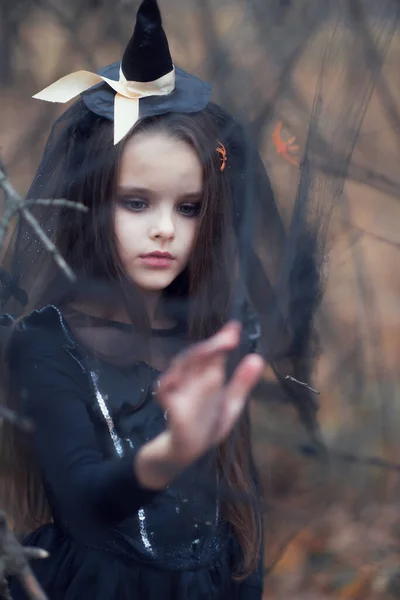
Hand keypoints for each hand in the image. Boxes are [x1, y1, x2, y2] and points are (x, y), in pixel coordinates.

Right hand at [135, 321, 263, 489]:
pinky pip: (164, 393)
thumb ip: (242, 383)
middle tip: (229, 338)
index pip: (216, 354)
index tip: (235, 326)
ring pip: (181, 368)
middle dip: (212, 346)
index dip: (224, 339)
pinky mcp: (171, 409)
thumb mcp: (230, 404)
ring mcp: (180, 392)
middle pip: (198, 356)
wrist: (185, 452)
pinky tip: (174, 378)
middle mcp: (193, 380)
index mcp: (209, 377)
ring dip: (195, 358)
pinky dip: (167, 385)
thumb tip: (257, 358)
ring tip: (212, 349)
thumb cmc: (206, 425)